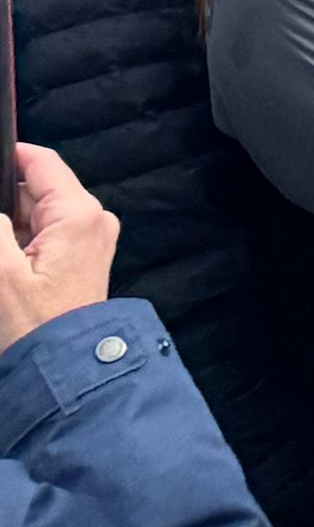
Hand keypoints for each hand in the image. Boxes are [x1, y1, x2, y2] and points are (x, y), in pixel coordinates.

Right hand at [0, 146, 117, 341]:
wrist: (64, 371)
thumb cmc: (32, 326)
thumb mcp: (1, 274)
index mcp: (78, 213)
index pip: (41, 163)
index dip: (9, 156)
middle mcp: (92, 219)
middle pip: (35, 190)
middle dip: (1, 204)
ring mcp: (89, 239)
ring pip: (35, 216)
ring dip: (7, 228)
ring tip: (1, 255)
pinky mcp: (80, 259)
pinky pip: (43, 237)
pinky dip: (17, 244)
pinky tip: (3, 261)